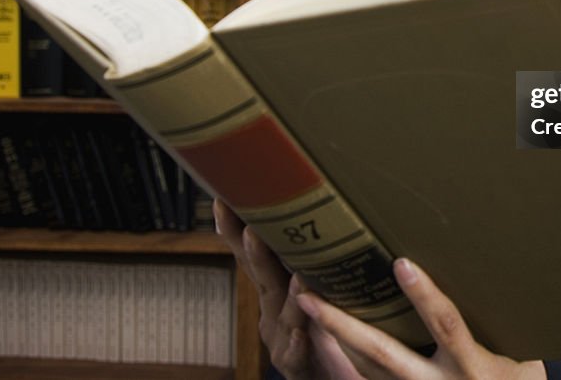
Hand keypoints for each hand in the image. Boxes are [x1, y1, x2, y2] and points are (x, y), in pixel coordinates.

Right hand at [214, 199, 362, 379]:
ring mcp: (282, 339)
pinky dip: (295, 341)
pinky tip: (298, 332)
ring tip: (280, 261)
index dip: (238, 228)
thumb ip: (319, 257)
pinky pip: (295, 352)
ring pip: (280, 309)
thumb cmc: (334, 334)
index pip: (255, 253)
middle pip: (261, 275)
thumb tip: (329, 210)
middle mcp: (273, 312)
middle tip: (245, 218)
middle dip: (252, 248)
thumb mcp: (323, 287)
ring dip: (281, 286)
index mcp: (278, 290)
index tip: (224, 198)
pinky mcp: (299, 367)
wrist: (335, 379)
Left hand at [295, 257, 545, 379]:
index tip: (402, 264)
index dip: (424, 295)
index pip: (445, 325)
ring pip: (368, 369)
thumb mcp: (520, 354)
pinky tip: (327, 334)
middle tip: (309, 295)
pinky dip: (347, 357)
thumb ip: (496, 320)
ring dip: (335, 337)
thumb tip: (484, 266)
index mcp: (472, 366)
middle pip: (384, 353)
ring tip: (306, 304)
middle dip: (344, 325)